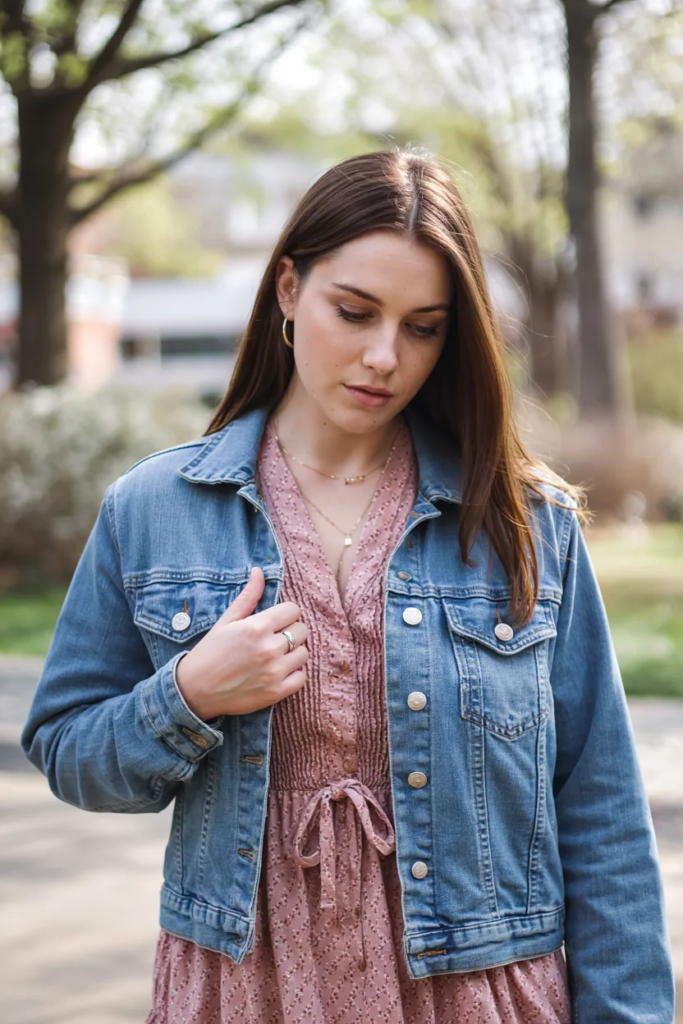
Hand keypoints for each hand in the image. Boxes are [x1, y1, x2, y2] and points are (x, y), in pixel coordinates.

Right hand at [175, 566, 307, 720]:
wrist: (195, 690)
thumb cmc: (210, 651)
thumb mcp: (226, 621)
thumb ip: (248, 596)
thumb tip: (259, 571)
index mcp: (256, 627)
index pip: (293, 610)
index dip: (285, 613)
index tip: (275, 621)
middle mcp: (269, 648)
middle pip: (302, 630)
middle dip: (290, 631)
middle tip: (274, 638)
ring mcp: (274, 672)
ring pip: (304, 653)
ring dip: (293, 652)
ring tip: (275, 655)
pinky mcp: (276, 692)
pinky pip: (301, 677)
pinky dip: (294, 674)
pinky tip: (278, 671)